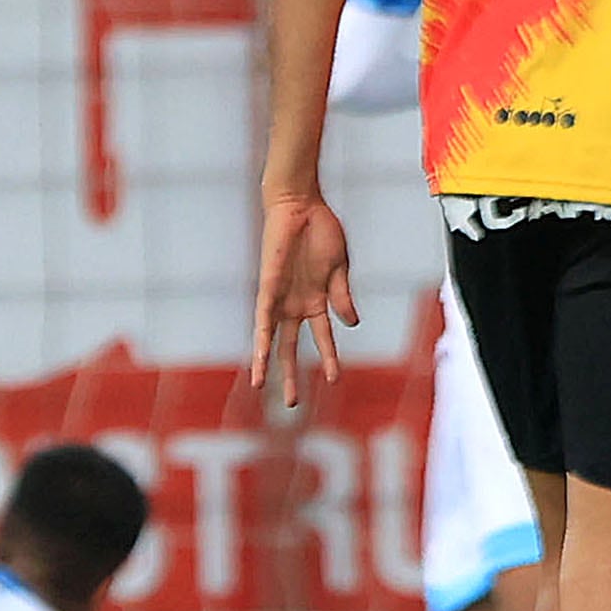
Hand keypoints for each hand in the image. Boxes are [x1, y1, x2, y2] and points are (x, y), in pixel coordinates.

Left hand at [254, 193, 357, 409]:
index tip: (335, 380)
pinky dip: (260, 338)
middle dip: (291, 375)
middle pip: (292, 348)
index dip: (330, 359)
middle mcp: (296, 304)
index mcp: (317, 301)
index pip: (323, 338)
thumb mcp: (339, 269)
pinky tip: (259, 356)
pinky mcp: (268, 288)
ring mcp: (281, 298)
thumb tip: (351, 324)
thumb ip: (342, 297)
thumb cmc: (322, 231)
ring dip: (269, 364)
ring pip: (273, 339)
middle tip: (291, 404)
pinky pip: (262, 318)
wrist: (301, 205)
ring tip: (264, 388)